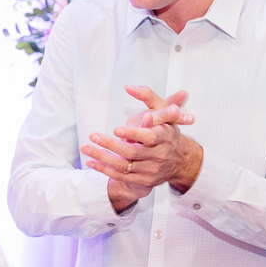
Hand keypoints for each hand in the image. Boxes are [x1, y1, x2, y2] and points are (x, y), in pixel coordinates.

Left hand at [80, 85, 201, 210]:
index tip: (116, 129)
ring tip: (85, 148)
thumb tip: (129, 86)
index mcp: (166, 136)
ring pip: (124, 166)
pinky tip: (90, 162)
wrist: (180, 160)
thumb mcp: (163, 109)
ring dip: (102, 157)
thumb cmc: (166, 129)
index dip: (134, 133)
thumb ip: (148, 96)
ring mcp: (152, 170)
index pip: (150, 136)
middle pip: (133, 152)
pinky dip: (104, 169)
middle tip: (93, 136)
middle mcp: (160, 155)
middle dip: (111, 145)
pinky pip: (121, 176)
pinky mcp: (144, 180)